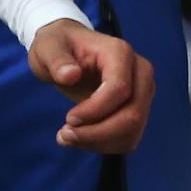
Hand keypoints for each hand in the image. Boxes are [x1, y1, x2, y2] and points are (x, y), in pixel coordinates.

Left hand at [28, 19, 153, 153]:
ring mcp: (142, 92)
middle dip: (98, 133)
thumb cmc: (58, 46)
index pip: (119, 89)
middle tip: (65, 134)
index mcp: (120, 53)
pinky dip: (105, 144)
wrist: (67, 48)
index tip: (68, 118)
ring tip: (68, 137)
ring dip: (100, 142)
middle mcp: (140, 72)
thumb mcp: (47, 47)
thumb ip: (57, 60)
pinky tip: (81, 139)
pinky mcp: (138, 109)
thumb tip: (70, 75)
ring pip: (133, 130)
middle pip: (132, 114)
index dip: (95, 110)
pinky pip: (129, 137)